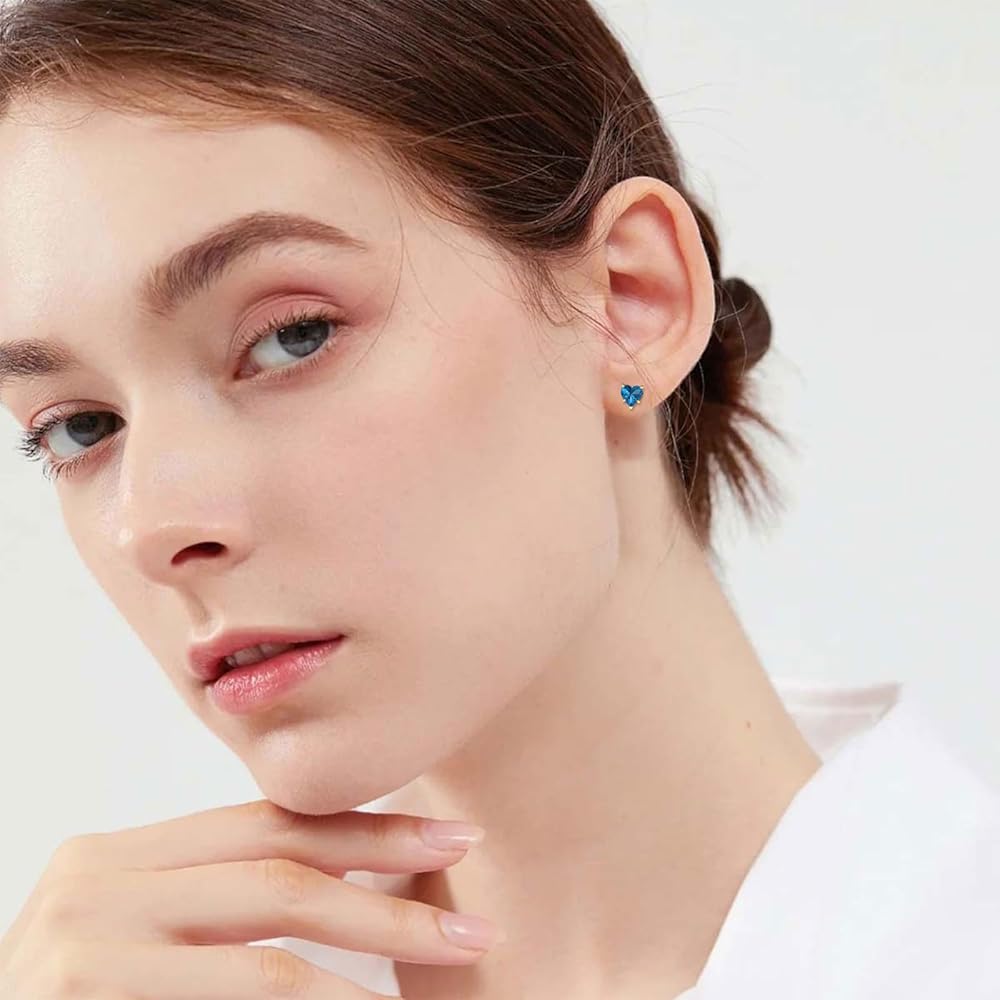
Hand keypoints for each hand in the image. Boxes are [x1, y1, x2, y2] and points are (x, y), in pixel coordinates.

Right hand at [0, 798, 501, 997]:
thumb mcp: (137, 939)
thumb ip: (214, 907)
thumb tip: (344, 887)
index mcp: (120, 857)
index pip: (262, 826)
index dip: (359, 829)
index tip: (440, 835)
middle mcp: (99, 880)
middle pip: (277, 864)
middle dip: (387, 874)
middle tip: (470, 886)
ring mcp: (85, 940)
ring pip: (270, 938)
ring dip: (376, 945)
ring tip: (449, 953)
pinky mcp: (81, 996)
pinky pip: (240, 995)